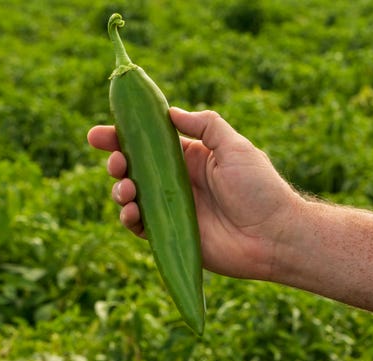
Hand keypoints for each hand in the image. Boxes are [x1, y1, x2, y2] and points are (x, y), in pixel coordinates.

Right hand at [87, 107, 304, 279]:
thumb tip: (169, 112)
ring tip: (127, 188)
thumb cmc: (259, 188)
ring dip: (120, 189)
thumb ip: (204, 125)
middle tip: (116, 161)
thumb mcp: (235, 146)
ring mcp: (172, 209)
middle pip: (134, 168)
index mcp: (191, 157)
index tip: (98, 134)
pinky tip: (130, 211)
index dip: (121, 136)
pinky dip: (128, 218)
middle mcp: (177, 182)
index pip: (149, 143)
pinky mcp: (171, 235)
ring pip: (131, 196)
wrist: (274, 235)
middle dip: (116, 161)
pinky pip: (140, 226)